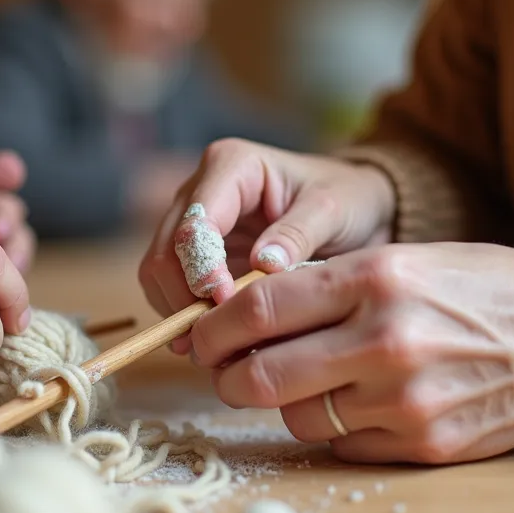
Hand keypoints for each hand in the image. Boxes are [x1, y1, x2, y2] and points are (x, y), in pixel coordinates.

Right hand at [139, 138, 395, 318]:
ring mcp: (193, 225)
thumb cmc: (346, 199)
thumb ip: (298, 233)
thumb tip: (264, 265)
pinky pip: (172, 291)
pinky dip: (186, 318)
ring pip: (159, 274)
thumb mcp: (333, 210)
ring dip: (180, 313)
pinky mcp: (197, 257)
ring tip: (215, 346)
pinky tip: (215, 340)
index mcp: (231, 166)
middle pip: (166, 250)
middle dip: (185, 297)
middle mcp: (200, 190)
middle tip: (217, 338)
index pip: (195, 220)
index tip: (225, 304)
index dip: (201, 267)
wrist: (354, 209)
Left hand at [190, 243, 513, 464]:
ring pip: (296, 417)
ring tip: (314, 381)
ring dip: (289, 402)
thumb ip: (328, 285)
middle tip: (230, 371)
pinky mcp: (423, 444)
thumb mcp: (405, 257)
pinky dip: (337, 428)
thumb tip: (247, 312)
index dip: (216, 326)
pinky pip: (341, 445)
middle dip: (230, 377)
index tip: (205, 332)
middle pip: (260, 375)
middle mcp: (384, 339)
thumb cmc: (480, 286)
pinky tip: (362, 403)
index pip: (258, 307)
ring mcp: (404, 399)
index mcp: (374, 278)